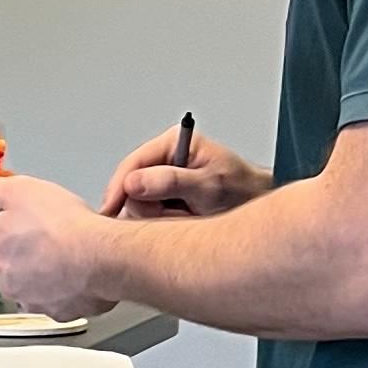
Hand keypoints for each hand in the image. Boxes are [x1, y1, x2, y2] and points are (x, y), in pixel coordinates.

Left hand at [0, 162, 113, 316]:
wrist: (102, 256)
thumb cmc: (63, 225)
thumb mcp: (15, 190)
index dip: (17, 229)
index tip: (35, 223)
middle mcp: (10, 285)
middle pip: (15, 267)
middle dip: (31, 254)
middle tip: (54, 237)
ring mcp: (36, 302)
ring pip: (38, 286)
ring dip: (49, 273)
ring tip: (70, 254)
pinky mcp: (62, 314)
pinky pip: (62, 302)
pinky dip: (70, 290)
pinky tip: (81, 273)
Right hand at [100, 124, 265, 218]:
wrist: (255, 206)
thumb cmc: (241, 189)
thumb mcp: (209, 185)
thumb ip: (172, 182)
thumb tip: (134, 182)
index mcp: (172, 143)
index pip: (132, 165)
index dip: (120, 189)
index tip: (111, 209)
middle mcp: (163, 160)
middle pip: (130, 188)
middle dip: (149, 208)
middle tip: (176, 214)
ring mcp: (161, 181)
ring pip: (137, 205)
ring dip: (160, 218)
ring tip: (188, 216)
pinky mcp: (162, 200)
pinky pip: (147, 216)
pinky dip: (163, 224)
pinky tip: (183, 221)